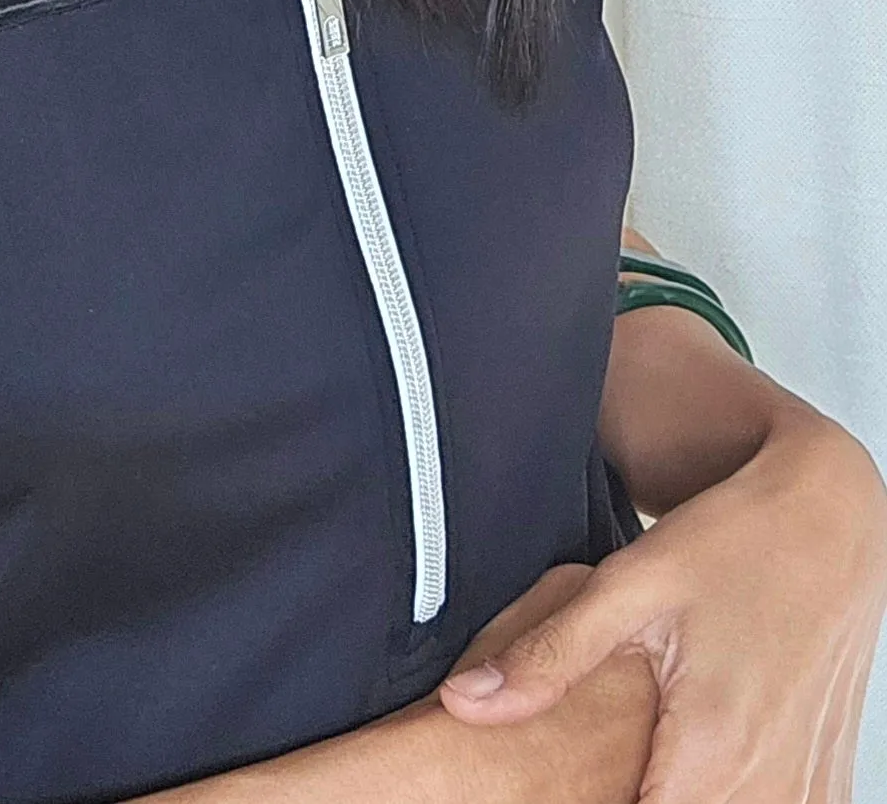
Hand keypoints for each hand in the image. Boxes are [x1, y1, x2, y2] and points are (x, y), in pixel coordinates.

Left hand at [440, 395, 886, 800]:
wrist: (830, 518)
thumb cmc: (738, 541)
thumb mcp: (628, 588)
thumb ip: (547, 657)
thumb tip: (463, 703)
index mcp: (713, 752)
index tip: (554, 789)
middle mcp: (769, 786)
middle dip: (619, 797)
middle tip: (586, 767)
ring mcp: (805, 789)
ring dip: (672, 798)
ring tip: (632, 759)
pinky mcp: (821, 780)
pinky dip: (728, 799)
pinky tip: (679, 766)